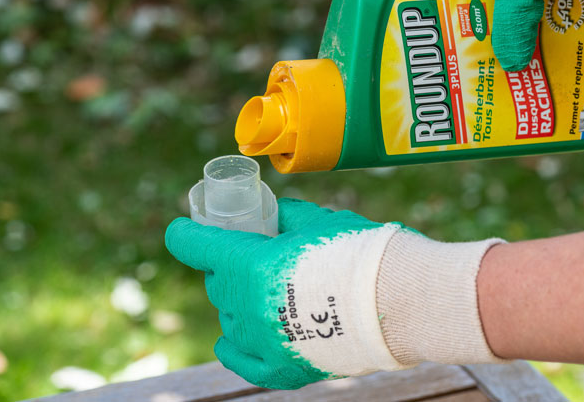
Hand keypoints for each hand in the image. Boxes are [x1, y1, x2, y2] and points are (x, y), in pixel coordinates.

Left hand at [166, 198, 502, 389]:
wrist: (399, 302)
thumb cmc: (360, 253)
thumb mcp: (318, 220)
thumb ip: (284, 217)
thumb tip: (270, 215)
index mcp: (249, 265)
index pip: (196, 245)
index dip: (187, 233)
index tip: (185, 229)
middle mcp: (246, 306)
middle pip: (218, 281)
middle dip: (228, 265)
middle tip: (253, 254)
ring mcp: (261, 341)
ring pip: (230, 317)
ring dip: (240, 300)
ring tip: (271, 290)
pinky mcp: (281, 367)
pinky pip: (239, 357)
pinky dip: (236, 344)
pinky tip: (234, 337)